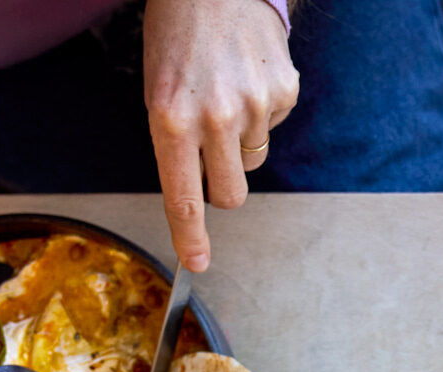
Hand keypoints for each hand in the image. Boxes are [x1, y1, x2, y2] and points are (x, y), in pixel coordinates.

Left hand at [144, 0, 299, 272]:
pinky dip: (262, 110)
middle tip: (212, 149)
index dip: (191, 238)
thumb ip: (176, 144)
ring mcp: (254, 106)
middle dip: (224, 184)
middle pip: (231, 193)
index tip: (198, 264)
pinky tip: (248, 76)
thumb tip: (201, 192)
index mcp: (171, 120)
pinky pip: (274, 126)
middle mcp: (214, 118)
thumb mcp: (158, 90)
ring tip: (227, 90)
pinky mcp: (284, 92)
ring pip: (252, 158)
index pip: (184, 197)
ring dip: (241, 138)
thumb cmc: (179, 36)